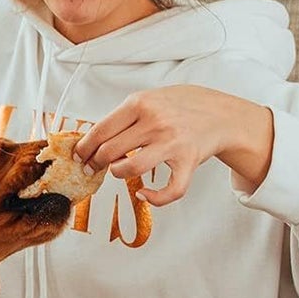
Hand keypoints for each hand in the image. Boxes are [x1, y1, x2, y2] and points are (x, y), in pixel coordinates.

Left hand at [72, 85, 275, 204]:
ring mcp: (172, 143)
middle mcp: (155, 122)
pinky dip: (152, 198)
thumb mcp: (150, 99)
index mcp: (140, 104)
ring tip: (118, 172)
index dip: (84, 148)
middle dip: (96, 163)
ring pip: (130, 170)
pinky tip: (143, 193)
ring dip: (117, 175)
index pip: (100, 130)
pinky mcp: (188, 162)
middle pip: (109, 151)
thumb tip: (93, 139)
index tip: (78, 156)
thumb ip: (125, 116)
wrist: (220, 113)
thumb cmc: (181, 107)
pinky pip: (168, 190)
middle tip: (93, 168)